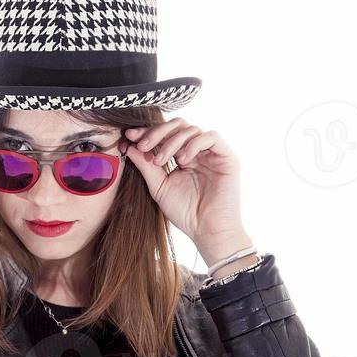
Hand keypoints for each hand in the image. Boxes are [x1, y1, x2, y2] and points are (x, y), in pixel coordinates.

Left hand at [123, 119, 249, 261]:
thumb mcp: (159, 187)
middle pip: (178, 126)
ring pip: (192, 129)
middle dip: (157, 132)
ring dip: (172, 141)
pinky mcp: (227, 157)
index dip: (147, 132)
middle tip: (143, 145)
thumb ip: (146, 166)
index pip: (165, 135)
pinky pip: (211, 137)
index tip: (129, 137)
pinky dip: (193, 144)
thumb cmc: (185, 212)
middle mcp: (198, 152)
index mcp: (182, 157)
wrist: (206, 230)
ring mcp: (212, 153)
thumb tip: (129, 146)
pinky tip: (182, 160)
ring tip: (161, 161)